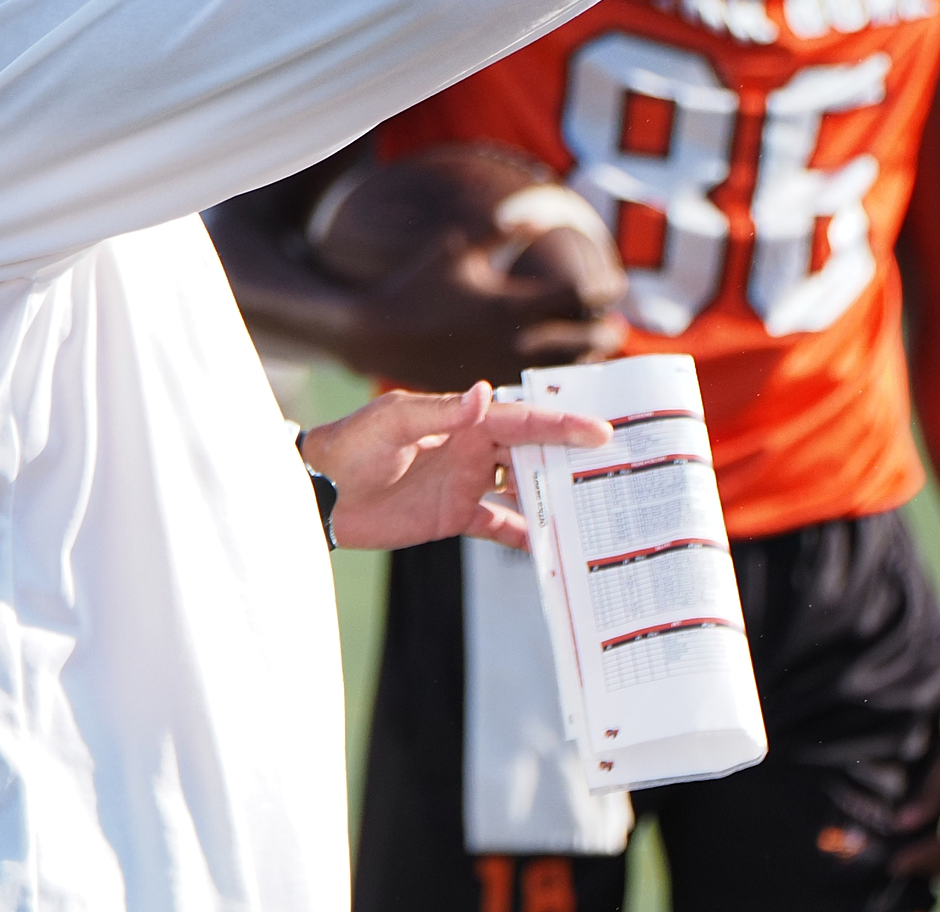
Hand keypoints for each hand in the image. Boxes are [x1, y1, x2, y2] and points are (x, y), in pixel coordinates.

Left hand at [299, 380, 609, 550]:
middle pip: (532, 451)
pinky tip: (552, 548)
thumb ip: (442, 411)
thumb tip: (486, 391)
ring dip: (555, 493)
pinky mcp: (454, 515)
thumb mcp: (394, 421)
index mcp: (464, 421)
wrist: (322, 491)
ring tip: (595, 506)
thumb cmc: (352, 443)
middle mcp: (472, 449)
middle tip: (617, 466)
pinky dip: (524, 534)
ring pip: (523, 486)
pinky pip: (499, 524)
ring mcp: (466, 483)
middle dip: (570, 456)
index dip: (561, 426)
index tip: (600, 431)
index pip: (521, 420)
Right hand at [341, 229, 626, 391]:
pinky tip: (563, 372)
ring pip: (564, 370)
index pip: (576, 295)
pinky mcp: (490, 387)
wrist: (379, 335)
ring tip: (598, 349)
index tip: (617, 285)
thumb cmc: (420, 285)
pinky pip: (538, 388)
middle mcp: (511, 340)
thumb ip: (501, 231)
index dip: (603, 289)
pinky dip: (558, 378)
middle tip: (617, 327)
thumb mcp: (459, 249)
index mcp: (508, 302)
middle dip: (605, 332)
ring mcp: (503, 368)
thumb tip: (539, 215)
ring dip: (586, 359)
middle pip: (581, 339)